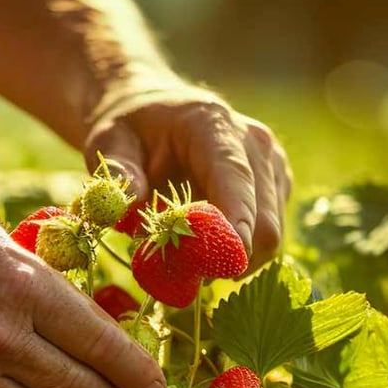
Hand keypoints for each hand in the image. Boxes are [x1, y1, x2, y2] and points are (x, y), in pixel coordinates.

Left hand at [84, 84, 291, 269]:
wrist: (155, 113)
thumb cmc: (132, 129)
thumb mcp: (110, 141)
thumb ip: (120, 171)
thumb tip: (130, 204)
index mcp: (214, 125)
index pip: (236, 180)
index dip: (235, 226)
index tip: (222, 265)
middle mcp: (255, 143)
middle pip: (264, 221)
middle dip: (227, 256)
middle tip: (184, 274)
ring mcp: (272, 165)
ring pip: (270, 236)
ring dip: (230, 257)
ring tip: (187, 253)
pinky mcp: (277, 186)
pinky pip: (268, 236)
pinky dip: (237, 251)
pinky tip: (206, 240)